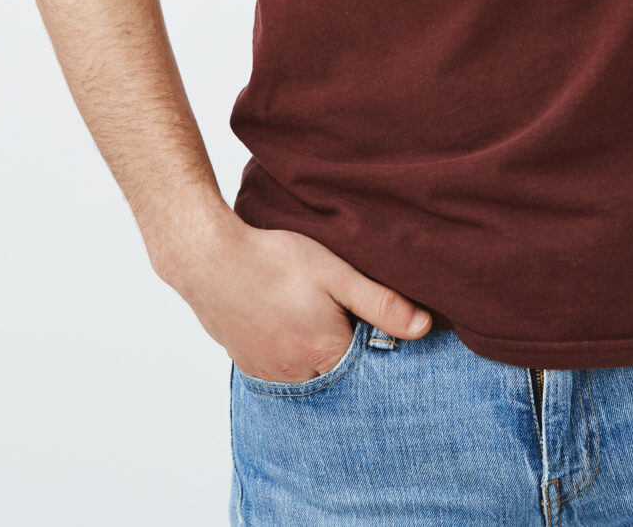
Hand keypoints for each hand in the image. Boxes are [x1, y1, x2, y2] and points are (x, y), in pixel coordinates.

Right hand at [164, 214, 432, 383]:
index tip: (366, 317)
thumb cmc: (272, 260)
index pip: (368, 364)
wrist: (208, 258)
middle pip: (338, 373)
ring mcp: (269, 373)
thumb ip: (380, 303)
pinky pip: (280, 372)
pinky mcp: (247, 366)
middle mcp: (298, 374)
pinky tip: (285, 325)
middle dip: (344, 350)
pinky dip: (289, 355)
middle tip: (336, 313)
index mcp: (326, 353)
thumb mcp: (335, 272)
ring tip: (309, 317)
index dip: (373, 340)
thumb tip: (424, 327)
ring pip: (308, 375)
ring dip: (315, 355)